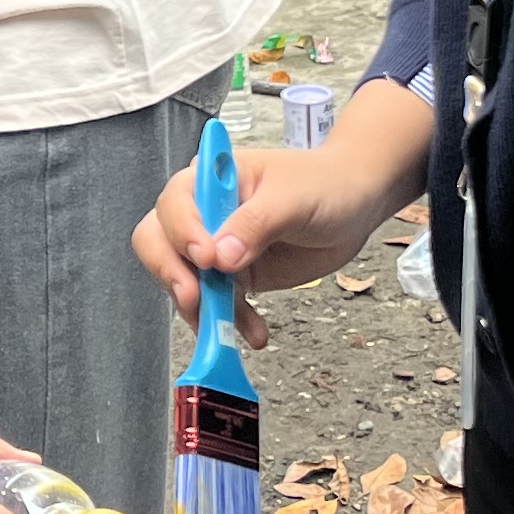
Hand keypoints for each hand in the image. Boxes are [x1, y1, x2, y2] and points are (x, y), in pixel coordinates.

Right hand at [133, 123, 425, 344]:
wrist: (355, 204)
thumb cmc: (324, 185)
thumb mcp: (293, 198)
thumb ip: (255, 224)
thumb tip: (220, 258)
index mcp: (211, 180)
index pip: (173, 204)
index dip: (182, 232)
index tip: (207, 258)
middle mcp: (203, 213)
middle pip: (158, 243)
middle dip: (171, 273)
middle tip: (195, 298)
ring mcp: (216, 248)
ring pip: (183, 281)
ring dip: (203, 308)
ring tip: (228, 326)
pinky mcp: (234, 276)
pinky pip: (216, 304)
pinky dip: (229, 322)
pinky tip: (254, 333)